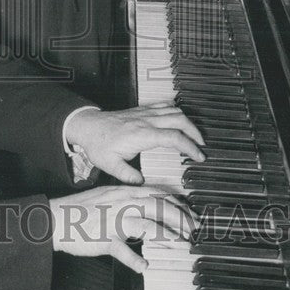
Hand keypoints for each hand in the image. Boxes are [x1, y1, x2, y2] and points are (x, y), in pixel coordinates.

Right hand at [49, 184, 197, 272]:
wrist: (55, 218)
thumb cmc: (81, 210)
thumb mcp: (108, 196)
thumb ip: (128, 198)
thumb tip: (148, 201)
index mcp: (123, 193)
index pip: (157, 193)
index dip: (178, 202)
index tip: (191, 211)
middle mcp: (122, 203)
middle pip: (158, 206)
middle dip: (181, 217)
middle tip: (195, 228)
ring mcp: (113, 220)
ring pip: (146, 224)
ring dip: (167, 234)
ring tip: (182, 243)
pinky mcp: (103, 238)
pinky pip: (121, 250)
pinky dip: (134, 259)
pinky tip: (144, 266)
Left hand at [64, 103, 205, 184]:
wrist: (88, 125)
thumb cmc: (98, 144)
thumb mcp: (109, 165)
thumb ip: (127, 175)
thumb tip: (142, 184)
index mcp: (142, 135)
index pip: (174, 137)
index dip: (190, 147)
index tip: (199, 157)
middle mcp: (146, 121)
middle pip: (180, 120)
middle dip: (196, 133)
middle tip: (202, 147)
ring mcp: (145, 113)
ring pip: (175, 110)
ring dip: (188, 122)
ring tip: (195, 135)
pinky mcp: (142, 110)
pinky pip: (165, 105)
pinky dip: (177, 111)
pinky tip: (179, 120)